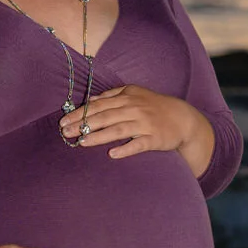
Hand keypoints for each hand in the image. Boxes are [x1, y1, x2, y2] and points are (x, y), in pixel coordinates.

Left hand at [59, 84, 211, 169]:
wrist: (183, 118)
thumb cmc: (155, 106)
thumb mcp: (135, 94)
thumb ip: (112, 95)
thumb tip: (91, 100)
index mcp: (127, 97)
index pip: (99, 105)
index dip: (80, 113)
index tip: (64, 121)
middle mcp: (135, 109)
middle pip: (105, 117)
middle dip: (83, 124)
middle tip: (66, 133)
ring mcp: (145, 124)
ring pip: (118, 130)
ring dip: (99, 136)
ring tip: (82, 142)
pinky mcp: (155, 138)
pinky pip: (139, 144)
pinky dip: (126, 148)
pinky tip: (112, 154)